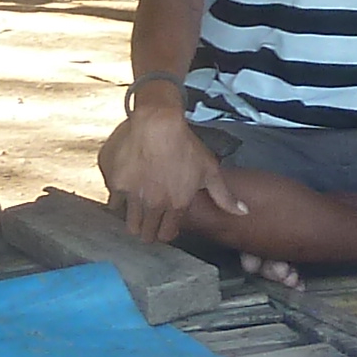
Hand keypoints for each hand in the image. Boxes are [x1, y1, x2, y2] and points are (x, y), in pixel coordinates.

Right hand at [102, 99, 239, 243]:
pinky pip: (113, 200)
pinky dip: (117, 198)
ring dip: (132, 218)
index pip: (166, 234)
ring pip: (128, 222)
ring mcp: (132, 195)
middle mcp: (153, 204)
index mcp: (176, 205)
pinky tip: (124, 189)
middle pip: (145, 233)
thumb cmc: (185, 144)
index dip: (165, 231)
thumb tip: (243, 212)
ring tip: (136, 208)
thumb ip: (224, 196)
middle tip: (148, 220)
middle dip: (147, 230)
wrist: (158, 122)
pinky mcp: (115, 183)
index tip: (164, 225)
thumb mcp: (209, 170)